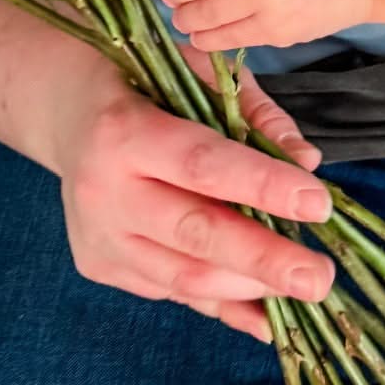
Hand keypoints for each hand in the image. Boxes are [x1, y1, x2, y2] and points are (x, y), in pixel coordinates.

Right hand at [50, 62, 333, 342]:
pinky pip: (171, 291)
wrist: (66, 112)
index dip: (263, 187)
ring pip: (183, 277)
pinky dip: (222, 304)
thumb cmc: (146, 84)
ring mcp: (98, 236)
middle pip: (195, 234)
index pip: (203, 166)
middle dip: (263, 260)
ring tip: (304, 287)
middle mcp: (103, 192)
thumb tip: (307, 162)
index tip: (318, 203)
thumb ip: (254, 112)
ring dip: (249, 287)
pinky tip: (266, 313)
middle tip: (318, 279)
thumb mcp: (197, 71)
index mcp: (123, 131)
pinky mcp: (100, 265)